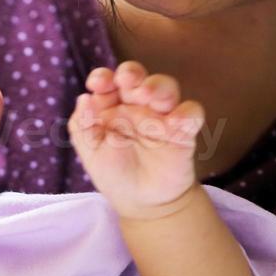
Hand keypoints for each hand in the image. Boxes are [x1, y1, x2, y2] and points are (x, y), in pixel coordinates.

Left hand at [70, 61, 205, 219]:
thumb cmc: (113, 171)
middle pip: (138, 77)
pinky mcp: (183, 131)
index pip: (107, 81)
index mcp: (111, 105)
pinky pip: (191, 112)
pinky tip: (175, 122)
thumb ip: (83, 126)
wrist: (141, 202)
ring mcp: (162, 115)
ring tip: (148, 96)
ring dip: (158, 87)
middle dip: (132, 73)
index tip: (97, 84)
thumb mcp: (90, 151)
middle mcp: (137, 105)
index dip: (103, 77)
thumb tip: (84, 97)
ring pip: (166, 88)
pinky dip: (186, 113)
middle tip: (127, 81)